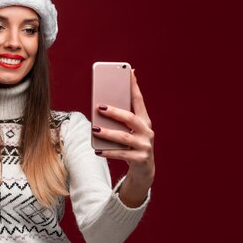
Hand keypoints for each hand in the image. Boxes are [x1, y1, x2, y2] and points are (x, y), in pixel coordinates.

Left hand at [92, 69, 154, 206]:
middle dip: (115, 112)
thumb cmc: (132, 145)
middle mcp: (147, 131)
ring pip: (124, 137)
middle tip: (100, 107)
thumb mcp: (129, 131)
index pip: (139, 100)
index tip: (129, 72)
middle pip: (130, 118)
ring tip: (95, 129)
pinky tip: (97, 150)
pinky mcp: (140, 159)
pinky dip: (108, 152)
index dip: (134, 86)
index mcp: (145, 121)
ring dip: (108, 133)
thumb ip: (121, 119)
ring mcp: (145, 146)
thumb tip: (102, 106)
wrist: (144, 170)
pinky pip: (121, 154)